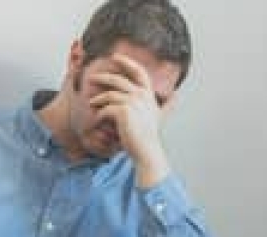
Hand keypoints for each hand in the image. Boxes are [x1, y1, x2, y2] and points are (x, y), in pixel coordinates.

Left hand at [88, 54, 173, 186]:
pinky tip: (97, 119)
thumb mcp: (159, 115)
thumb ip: (166, 105)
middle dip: (104, 77)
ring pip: (109, 95)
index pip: (138, 72)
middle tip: (92, 77)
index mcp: (148, 94)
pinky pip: (105, 109)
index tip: (115, 56)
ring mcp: (132, 102)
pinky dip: (99, 114)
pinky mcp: (123, 112)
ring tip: (91, 103)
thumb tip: (175, 96)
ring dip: (98, 99)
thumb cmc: (149, 135)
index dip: (127, 62)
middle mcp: (141, 95)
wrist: (146, 149)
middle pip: (118, 80)